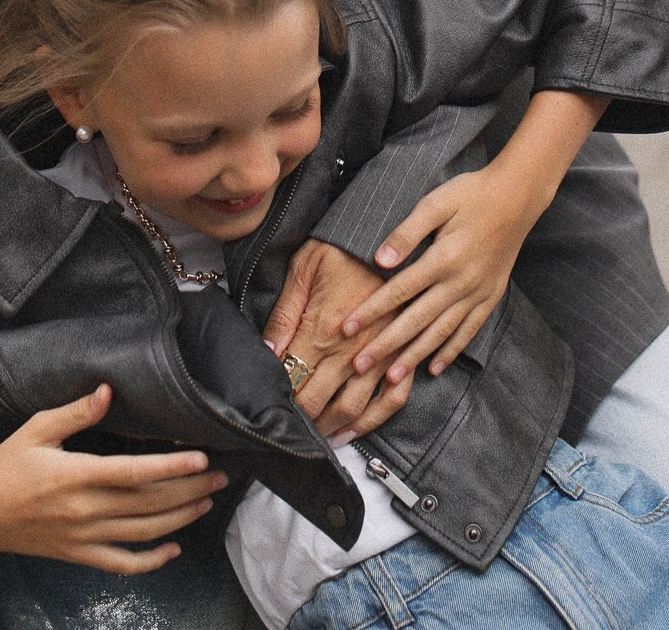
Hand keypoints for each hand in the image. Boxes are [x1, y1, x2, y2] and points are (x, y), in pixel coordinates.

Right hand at [0, 385, 225, 574]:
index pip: (132, 473)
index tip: (199, 456)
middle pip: (148, 503)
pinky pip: (121, 564)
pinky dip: (151, 561)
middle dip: (189, 489)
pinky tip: (174, 548)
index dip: (169, 466)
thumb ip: (74, 412)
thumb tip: (107, 391)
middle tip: (221, 474)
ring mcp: (83, 537)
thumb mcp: (35, 430)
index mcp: (74, 476)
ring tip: (207, 499)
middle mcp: (83, 511)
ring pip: (143, 533)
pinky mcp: (79, 555)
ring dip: (180, 518)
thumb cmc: (6, 467)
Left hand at [262, 240, 415, 438]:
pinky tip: (361, 426)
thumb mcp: (302, 269)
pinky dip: (378, 416)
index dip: (281, 403)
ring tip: (321, 440)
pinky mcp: (400, 349)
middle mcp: (353, 348)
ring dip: (337, 428)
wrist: (385, 228)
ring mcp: (381, 352)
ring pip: (358, 407)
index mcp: (323, 329)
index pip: (295, 382)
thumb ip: (284, 315)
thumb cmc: (341, 245)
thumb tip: (267, 354)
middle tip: (291, 436)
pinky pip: (396, 394)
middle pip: (323, 402)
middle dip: (305, 423)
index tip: (269, 412)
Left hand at [340, 163, 549, 387]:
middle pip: (416, 321)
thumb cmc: (471, 194)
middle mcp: (460, 282)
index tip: (346, 329)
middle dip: (385, 346)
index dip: (370, 312)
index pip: (398, 291)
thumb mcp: (436, 203)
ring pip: (441, 333)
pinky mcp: (490, 297)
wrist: (518, 197)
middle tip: (358, 367)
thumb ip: (407, 232)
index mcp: (443, 258)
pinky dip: (451, 351)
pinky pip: (468, 330)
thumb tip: (380, 260)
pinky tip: (434, 368)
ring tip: (391, 380)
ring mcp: (477, 293)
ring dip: (414, 357)